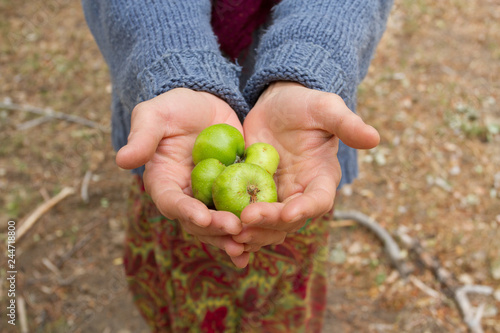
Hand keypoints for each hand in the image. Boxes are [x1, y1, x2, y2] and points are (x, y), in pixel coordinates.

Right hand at [116, 88, 249, 267]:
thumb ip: (142, 137)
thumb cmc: (175, 108)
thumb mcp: (154, 115)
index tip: (202, 217)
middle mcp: (187, 196)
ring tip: (252, 244)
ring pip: (221, 225)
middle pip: (198, 222)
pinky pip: (243, 213)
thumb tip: (121, 160)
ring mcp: (211, 198)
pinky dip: (254, 226)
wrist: (205, 107)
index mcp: (164, 183)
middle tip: (236, 230)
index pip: (171, 202)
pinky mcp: (234, 192)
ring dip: (234, 237)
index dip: (185, 211)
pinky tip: (272, 235)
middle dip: (216, 229)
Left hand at [234, 82, 379, 250]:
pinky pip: (247, 216)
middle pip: (289, 220)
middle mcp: (301, 194)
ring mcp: (277, 197)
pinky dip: (235, 225)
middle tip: (244, 222)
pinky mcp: (254, 195)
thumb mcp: (325, 108)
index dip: (305, 209)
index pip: (319, 201)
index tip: (288, 212)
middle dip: (269, 224)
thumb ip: (346, 123)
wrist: (275, 105)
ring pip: (268, 226)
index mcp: (321, 178)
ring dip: (251, 232)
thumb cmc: (303, 104)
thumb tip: (375, 138)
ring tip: (229, 231)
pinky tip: (217, 227)